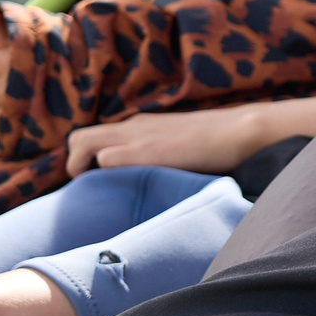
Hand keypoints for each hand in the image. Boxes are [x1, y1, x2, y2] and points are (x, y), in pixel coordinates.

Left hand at [65, 100, 297, 176]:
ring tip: (100, 191)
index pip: (95, 137)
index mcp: (140, 125)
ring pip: (82, 143)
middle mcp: (131, 127)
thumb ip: (160, 153)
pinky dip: (104, 175)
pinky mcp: (144, 151)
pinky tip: (119, 191)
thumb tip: (152, 177)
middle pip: (79, 138)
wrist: (239, 132)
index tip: (97, 180)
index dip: (87, 160)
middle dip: (76, 165)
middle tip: (93, 188)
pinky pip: (104, 158)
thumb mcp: (179, 143)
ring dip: (82, 168)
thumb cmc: (217, 143)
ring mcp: (136, 137)